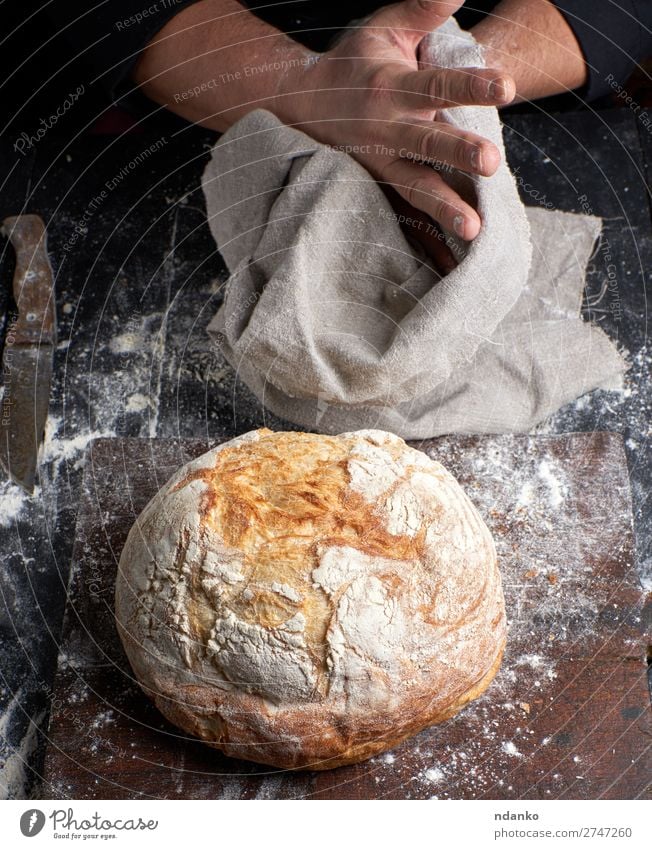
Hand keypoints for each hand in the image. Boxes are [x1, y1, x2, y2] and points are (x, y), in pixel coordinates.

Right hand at [272, 0, 514, 242]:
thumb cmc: (351, 64)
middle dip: (458, 151)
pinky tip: (455, 243)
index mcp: (391, 85)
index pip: (437, 83)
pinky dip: (429, 225)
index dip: (471, 85)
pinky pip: (406, 207)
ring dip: (443, 206)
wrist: (299, 105)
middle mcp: (386, 127)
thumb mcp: (383, 30)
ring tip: (472, 228)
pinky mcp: (378, 183)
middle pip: (427, 141)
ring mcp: (380, 161)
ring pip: (415, 185)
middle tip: (491, 162)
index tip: (506, 87)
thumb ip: (423, 10)